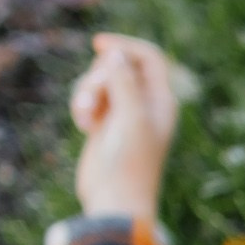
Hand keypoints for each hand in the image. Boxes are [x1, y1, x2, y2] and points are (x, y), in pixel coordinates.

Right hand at [69, 33, 179, 223]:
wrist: (116, 199)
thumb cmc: (130, 161)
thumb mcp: (130, 117)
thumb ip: (124, 82)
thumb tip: (115, 53)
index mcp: (162, 100)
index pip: (149, 58)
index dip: (126, 47)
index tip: (99, 45)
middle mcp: (145, 104)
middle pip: (119, 66)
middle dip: (99, 76)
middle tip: (94, 101)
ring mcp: (124, 114)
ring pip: (100, 82)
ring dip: (86, 92)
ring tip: (86, 117)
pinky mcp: (105, 125)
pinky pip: (90, 99)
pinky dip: (82, 106)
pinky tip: (84, 126)